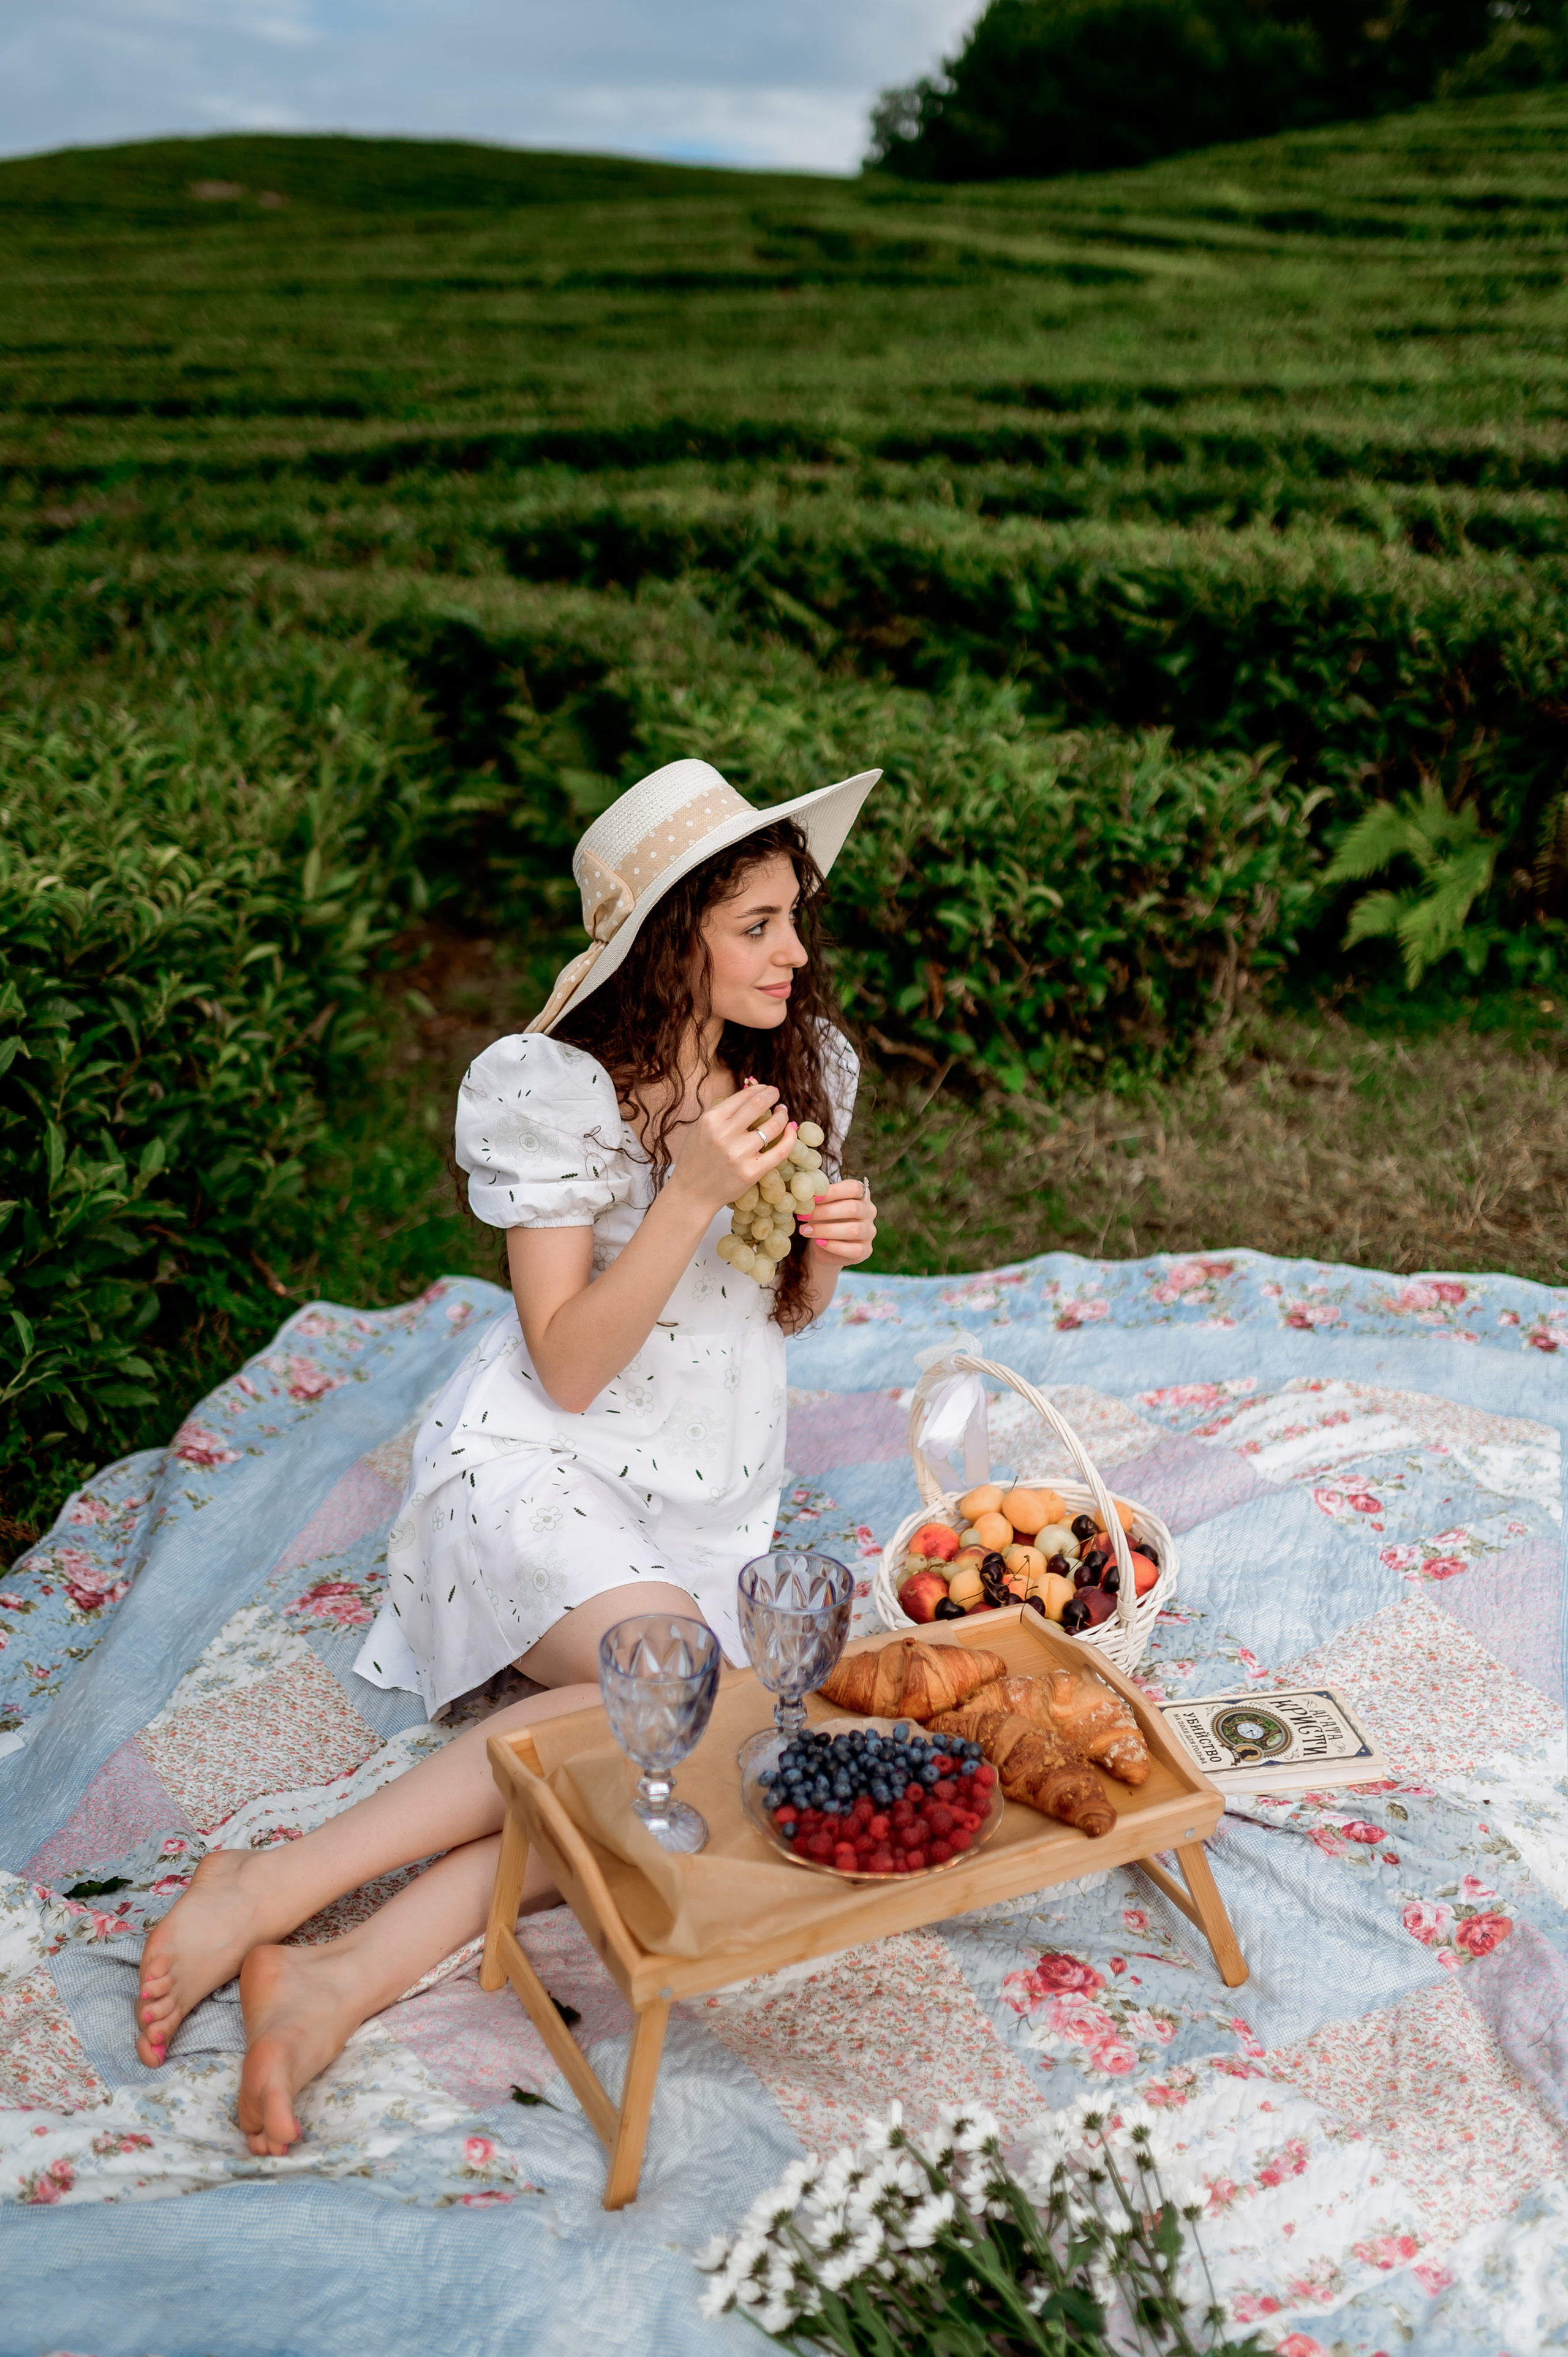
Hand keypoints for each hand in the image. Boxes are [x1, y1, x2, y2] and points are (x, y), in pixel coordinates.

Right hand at [666, 1081, 796, 1219]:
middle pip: (759, 1105)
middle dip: (772, 1095)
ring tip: (782, 1112)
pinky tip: (791, 1130)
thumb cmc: (696, 1159)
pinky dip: (790, 1137)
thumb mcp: (701, 1129)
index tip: (766, 1089)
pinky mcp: (751, 1172)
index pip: (743, 1097)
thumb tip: (751, 1093)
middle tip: (776, 1095)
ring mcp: (739, 1154)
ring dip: (782, 1115)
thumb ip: (723, 1113)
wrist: (691, 1193)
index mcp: (710, 1120)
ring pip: (773, 1126)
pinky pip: (780, 1151)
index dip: (759, 1089)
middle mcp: (724, 1135)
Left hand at [798, 1176, 876, 1265]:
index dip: (834, 1191)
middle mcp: (869, 1212)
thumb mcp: (820, 1207)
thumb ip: (818, 1200)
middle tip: (804, 1216)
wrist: (824, 1248)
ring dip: (826, 1230)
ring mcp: (870, 1232)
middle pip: (853, 1208)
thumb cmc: (823, 1220)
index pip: (854, 1188)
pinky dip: (834, 1246)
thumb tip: (806, 1198)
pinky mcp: (866, 1250)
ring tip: (806, 1230)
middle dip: (825, 1212)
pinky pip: (854, 1249)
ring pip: (854, 1230)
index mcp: (861, 1195)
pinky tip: (819, 1242)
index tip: (813, 1198)